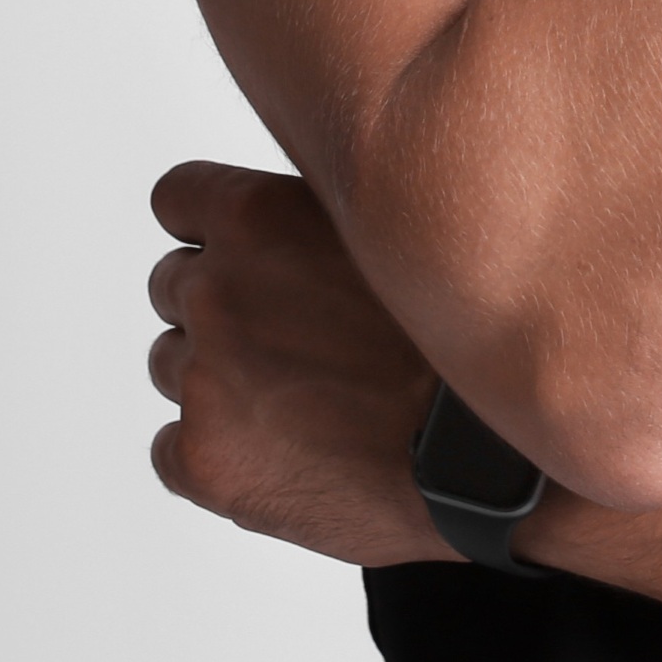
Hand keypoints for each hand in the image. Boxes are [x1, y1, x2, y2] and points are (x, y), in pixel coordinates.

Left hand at [146, 159, 453, 564]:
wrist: (491, 461)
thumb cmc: (463, 350)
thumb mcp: (395, 233)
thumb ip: (322, 217)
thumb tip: (293, 220)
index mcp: (256, 218)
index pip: (176, 200)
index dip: (214, 228)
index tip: (250, 254)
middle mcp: (217, 290)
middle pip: (174, 285)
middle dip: (224, 308)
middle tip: (297, 340)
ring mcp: (203, 379)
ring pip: (172, 366)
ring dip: (220, 380)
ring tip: (305, 403)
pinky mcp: (201, 460)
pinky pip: (170, 449)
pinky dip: (215, 453)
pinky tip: (287, 455)